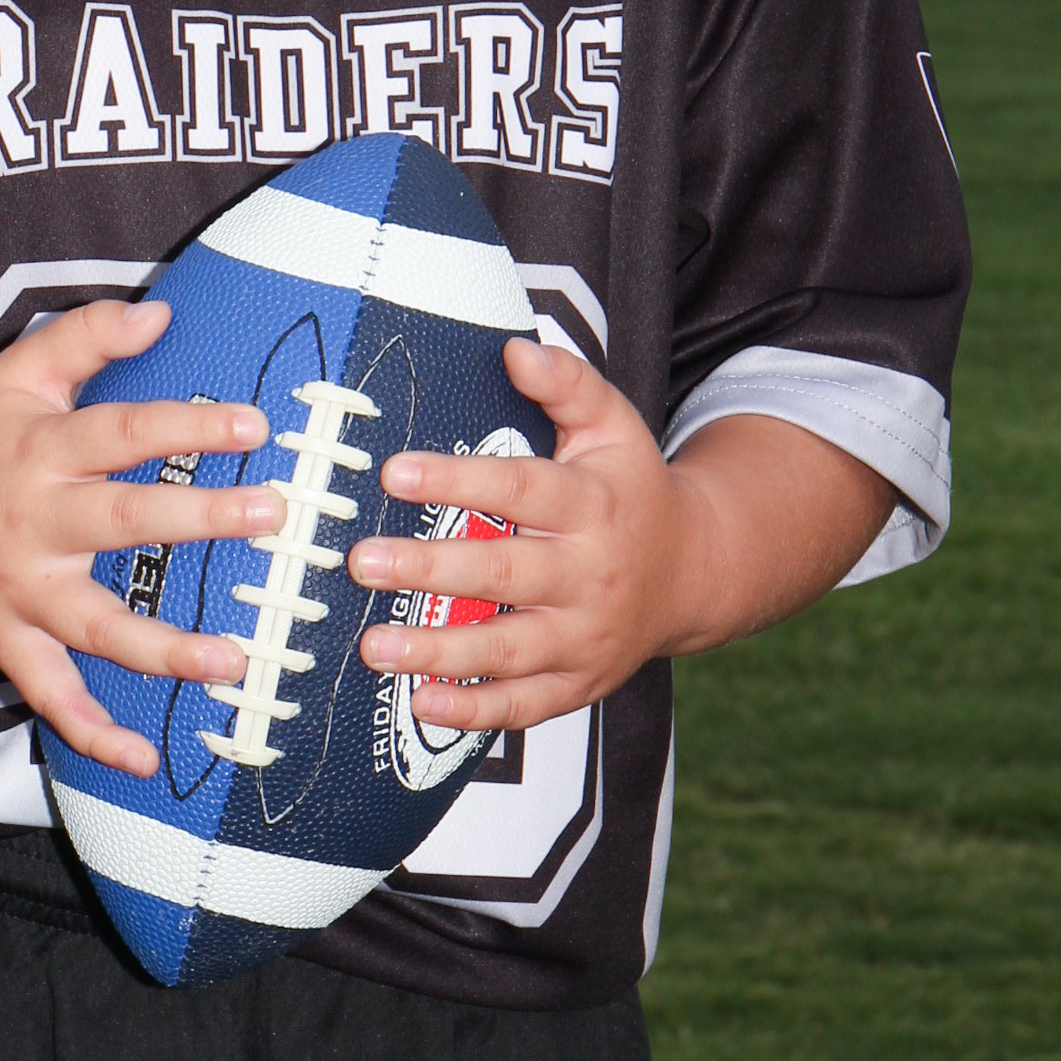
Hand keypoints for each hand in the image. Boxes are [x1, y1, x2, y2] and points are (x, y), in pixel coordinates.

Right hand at [0, 297, 276, 777]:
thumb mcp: (19, 371)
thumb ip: (87, 335)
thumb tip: (161, 312)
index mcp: (41, 448)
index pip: (122, 432)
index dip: (187, 426)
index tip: (256, 427)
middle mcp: (33, 520)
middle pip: (120, 519)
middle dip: (197, 520)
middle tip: (271, 515)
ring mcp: (20, 589)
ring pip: (94, 626)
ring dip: (162, 649)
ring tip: (232, 662)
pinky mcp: (7, 641)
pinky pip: (51, 695)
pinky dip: (93, 732)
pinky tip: (146, 757)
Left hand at [349, 338, 699, 734]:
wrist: (696, 573)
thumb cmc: (631, 489)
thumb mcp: (613, 425)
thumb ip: (567, 384)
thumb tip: (514, 349)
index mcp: (592, 505)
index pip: (520, 490)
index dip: (458, 480)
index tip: (395, 472)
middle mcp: (590, 575)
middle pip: (504, 574)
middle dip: (429, 570)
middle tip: (364, 561)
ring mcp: (585, 637)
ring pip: (508, 649)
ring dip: (438, 650)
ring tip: (374, 645)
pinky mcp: (580, 683)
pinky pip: (525, 706)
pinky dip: (475, 712)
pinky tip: (421, 703)